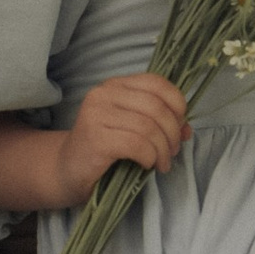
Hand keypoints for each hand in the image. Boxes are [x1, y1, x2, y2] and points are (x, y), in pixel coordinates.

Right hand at [59, 74, 191, 200]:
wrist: (67, 171)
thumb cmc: (104, 150)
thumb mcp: (135, 131)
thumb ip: (161, 124)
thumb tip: (187, 128)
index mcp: (115, 85)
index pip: (156, 82)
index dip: (177, 104)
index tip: (179, 126)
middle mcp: (103, 93)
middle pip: (156, 106)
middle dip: (172, 133)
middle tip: (172, 152)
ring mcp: (96, 114)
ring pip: (149, 127)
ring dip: (163, 149)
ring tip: (162, 163)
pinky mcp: (95, 138)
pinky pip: (137, 145)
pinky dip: (149, 157)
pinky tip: (147, 165)